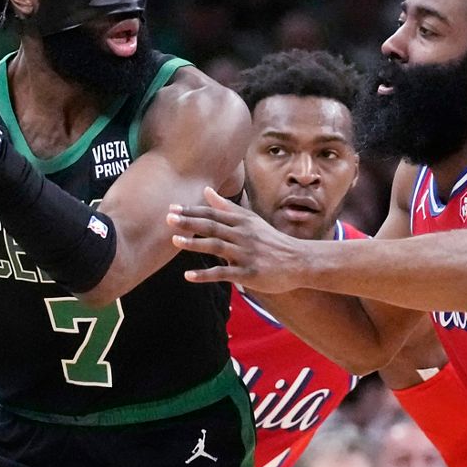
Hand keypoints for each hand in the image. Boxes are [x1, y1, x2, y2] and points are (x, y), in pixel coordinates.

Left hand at [167, 187, 309, 293]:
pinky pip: (224, 273)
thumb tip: (206, 191)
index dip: (192, 211)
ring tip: (175, 241)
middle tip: (168, 218)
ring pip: (217, 247)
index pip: (213, 214)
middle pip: (212, 227)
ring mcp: (245, 254)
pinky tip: (189, 276)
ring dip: (195, 244)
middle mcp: (243, 235)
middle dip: (189, 222)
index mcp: (242, 222)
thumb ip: (227, 207)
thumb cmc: (271, 240)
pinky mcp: (248, 273)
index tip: (172, 208)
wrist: (298, 261)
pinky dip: (205, 275)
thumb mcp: (250, 220)